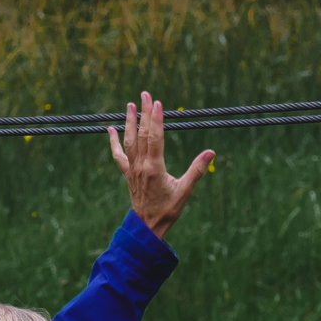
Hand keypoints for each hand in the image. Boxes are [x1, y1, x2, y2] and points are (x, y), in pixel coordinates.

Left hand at [105, 93, 214, 239]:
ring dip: (129, 122)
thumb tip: (211, 152)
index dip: (156, 119)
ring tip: (130, 105)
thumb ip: (197, 170)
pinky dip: (113, 142)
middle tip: (145, 94)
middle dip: (144, 113)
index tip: (157, 103)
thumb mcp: (185, 191)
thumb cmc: (168, 210)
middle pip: (142, 134)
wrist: (148, 226)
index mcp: (155, 168)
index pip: (155, 138)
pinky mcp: (128, 174)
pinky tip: (110, 129)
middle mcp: (141, 165)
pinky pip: (118, 155)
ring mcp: (132, 169)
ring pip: (129, 141)